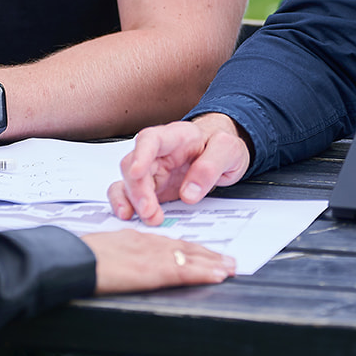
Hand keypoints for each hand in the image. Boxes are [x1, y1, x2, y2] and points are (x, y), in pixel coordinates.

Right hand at [80, 231, 233, 293]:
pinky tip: (217, 275)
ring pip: (188, 257)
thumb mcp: (98, 252)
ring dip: (212, 262)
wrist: (68, 260)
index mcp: (133, 239)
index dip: (187, 249)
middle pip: (182, 247)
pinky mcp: (151, 269)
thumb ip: (115, 255)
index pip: (166, 243)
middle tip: (227, 261)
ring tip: (229, 268)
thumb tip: (119, 265)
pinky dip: (203, 272)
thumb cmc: (76, 258)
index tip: (202, 254)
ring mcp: (150, 255)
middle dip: (207, 254)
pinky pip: (183, 270)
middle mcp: (145, 243)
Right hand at [107, 114, 250, 224]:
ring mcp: (151, 171)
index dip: (140, 155)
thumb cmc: (218, 144)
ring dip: (132, 202)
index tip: (136, 172)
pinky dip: (127, 207)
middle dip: (138, 191)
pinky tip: (131, 218)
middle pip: (134, 166)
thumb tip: (189, 193)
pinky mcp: (150, 189)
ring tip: (148, 218)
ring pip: (127, 183)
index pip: (150, 140)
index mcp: (175, 136)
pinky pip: (130, 196)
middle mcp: (156, 153)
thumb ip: (210, 167)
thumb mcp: (228, 150)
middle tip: (150, 212)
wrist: (220, 152)